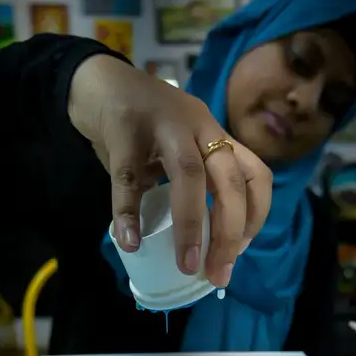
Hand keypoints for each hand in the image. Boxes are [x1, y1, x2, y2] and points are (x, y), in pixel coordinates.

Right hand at [68, 54, 272, 286]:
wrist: (98, 82)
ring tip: (187, 265)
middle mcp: (197, 126)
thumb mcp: (177, 150)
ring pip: (189, 176)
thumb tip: (201, 242)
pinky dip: (128, 215)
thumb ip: (191, 185)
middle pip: (229, 181)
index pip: (255, 173)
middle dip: (230, 234)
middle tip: (218, 274)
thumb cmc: (142, 127)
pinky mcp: (123, 131)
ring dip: (192, 227)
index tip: (242, 250)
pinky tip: (129, 242)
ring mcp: (162, 125)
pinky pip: (128, 179)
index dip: (257, 215)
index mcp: (215, 134)